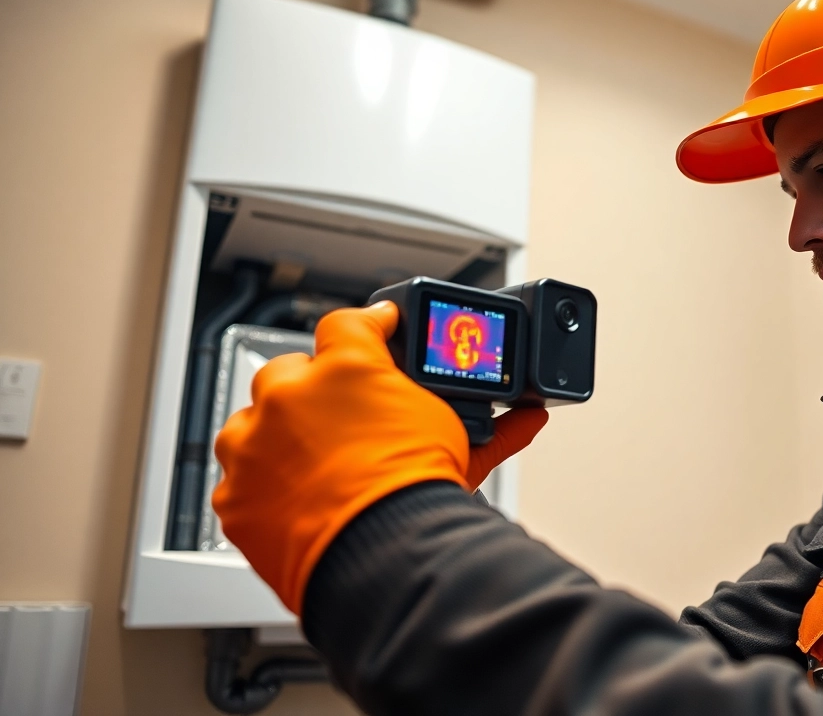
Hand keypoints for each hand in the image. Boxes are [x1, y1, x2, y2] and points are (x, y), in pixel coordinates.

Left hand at [212, 301, 547, 613]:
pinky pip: (241, 480)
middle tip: (342, 424)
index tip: (377, 331)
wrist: (380, 563)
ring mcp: (252, 442)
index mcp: (346, 368)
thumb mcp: (460, 444)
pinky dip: (264, 489)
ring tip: (315, 470)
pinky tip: (299, 504)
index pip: (351, 322)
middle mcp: (289, 393)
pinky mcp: (233, 493)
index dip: (370, 327)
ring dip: (278, 439)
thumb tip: (527, 418)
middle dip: (313, 392)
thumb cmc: (416, 499)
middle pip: (291, 372)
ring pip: (254, 424)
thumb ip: (489, 425)